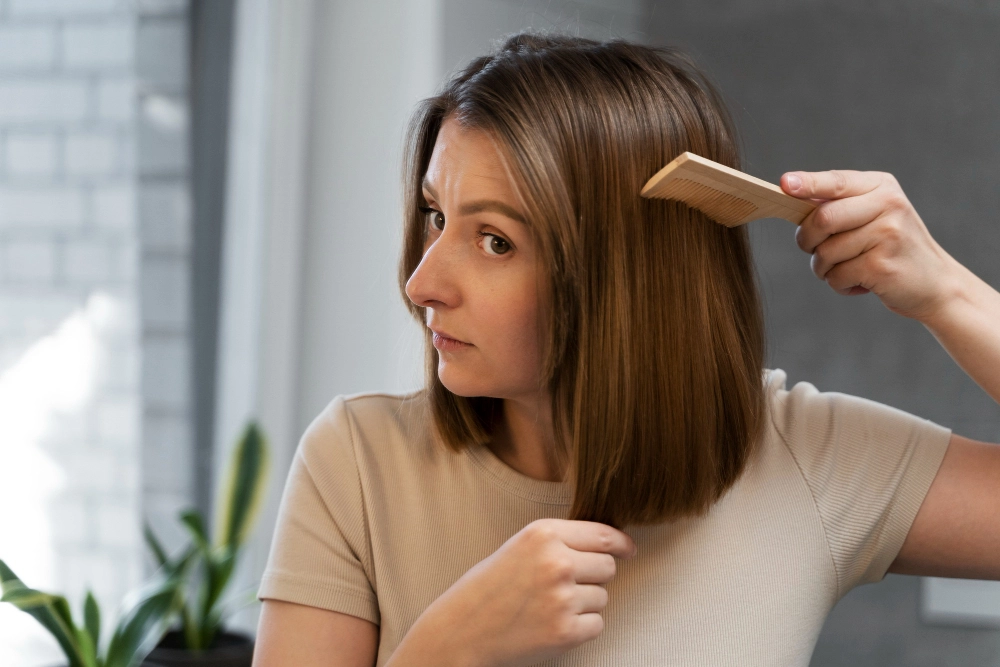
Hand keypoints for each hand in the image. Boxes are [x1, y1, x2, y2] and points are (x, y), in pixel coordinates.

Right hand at [389, 518, 636, 666]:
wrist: (460, 630)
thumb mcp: (519, 547)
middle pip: (607, 566)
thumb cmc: (488, 587)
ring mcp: (563, 597)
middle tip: (562, 586)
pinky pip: (596, 624)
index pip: (603, 535)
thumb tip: (612, 545)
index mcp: (543, 533)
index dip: (620, 544)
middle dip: (593, 576)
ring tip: (548, 606)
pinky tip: (551, 624)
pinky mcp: (566, 631)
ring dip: (583, 603)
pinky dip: (580, 627)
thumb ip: (560, 541)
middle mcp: (557, 562)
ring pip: (602, 597)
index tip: (627, 550)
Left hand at [780, 170, 961, 320]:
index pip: (836, 181)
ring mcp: (888, 234)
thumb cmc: (890, 247)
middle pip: (822, 219)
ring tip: (848, 268)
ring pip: (825, 252)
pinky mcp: (882, 265)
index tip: (784, 184)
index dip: (807, 184)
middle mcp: (888, 204)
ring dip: (824, 268)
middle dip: (806, 240)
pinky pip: (836, 276)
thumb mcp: (874, 215)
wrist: (935, 283)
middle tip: (813, 250)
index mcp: (881, 186)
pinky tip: (861, 282)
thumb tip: (790, 192)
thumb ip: (839, 204)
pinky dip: (839, 285)